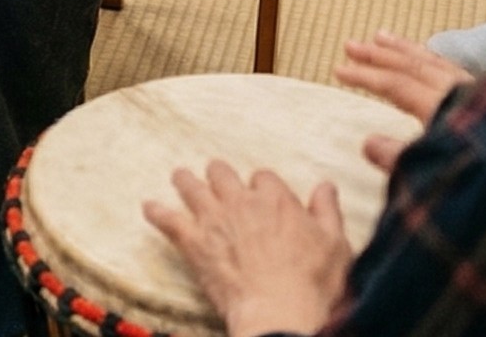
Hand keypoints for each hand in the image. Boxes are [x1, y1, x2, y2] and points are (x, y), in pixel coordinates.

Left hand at [143, 162, 351, 336]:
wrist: (280, 313)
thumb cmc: (314, 285)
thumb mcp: (336, 246)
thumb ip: (327, 212)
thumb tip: (326, 185)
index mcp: (275, 199)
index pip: (263, 178)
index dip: (261, 188)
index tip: (261, 198)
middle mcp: (241, 201)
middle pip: (222, 173)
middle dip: (219, 176)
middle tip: (217, 182)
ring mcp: (214, 218)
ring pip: (191, 185)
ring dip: (185, 181)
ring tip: (180, 178)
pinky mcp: (194, 242)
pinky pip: (167, 219)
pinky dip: (156, 212)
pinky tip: (149, 208)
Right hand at [334, 30, 465, 169]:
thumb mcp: (439, 173)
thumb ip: (403, 160)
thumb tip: (367, 143)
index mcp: (444, 107)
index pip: (396, 84)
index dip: (366, 76)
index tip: (337, 70)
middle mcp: (460, 92)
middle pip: (413, 65)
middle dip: (379, 54)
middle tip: (351, 44)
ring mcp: (478, 93)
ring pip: (435, 61)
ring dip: (405, 48)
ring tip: (382, 34)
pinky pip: (453, 68)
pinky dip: (433, 58)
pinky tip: (430, 57)